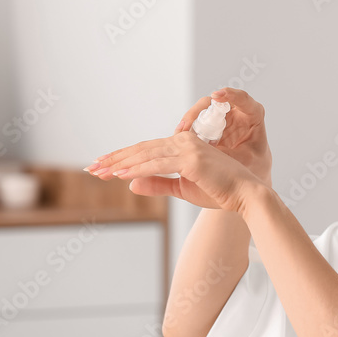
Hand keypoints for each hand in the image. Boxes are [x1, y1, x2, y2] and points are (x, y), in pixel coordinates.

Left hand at [89, 130, 261, 213]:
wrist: (245, 195)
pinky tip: (119, 175)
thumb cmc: (220, 192)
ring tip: (99, 171)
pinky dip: (136, 169)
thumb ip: (158, 184)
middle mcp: (184, 141)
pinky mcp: (191, 160)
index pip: (147, 150)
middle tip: (92, 167)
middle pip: (142, 149)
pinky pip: (157, 164)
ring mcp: (188, 148)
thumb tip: (131, 184)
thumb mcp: (182, 189)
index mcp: (184, 144)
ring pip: (146, 155)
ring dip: (120, 164)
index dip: (123, 158)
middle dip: (115, 159)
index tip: (102, 166)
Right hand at [176, 87, 273, 185]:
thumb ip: (227, 154)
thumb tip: (203, 150)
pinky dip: (188, 128)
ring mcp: (223, 119)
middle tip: (188, 123)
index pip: (243, 99)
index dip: (230, 94)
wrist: (250, 180)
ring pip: (203, 110)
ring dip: (190, 120)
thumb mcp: (243, 161)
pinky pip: (196, 122)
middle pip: (216, 102)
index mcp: (253, 116)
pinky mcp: (211, 127)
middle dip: (199, 110)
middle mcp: (237, 114)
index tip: (216, 96)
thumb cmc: (255, 168)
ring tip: (181, 133)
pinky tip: (180, 137)